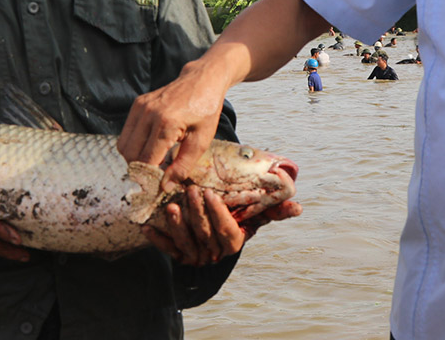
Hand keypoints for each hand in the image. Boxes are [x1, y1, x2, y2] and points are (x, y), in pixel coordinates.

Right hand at [118, 60, 230, 190]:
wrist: (203, 80)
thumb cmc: (205, 110)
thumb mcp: (201, 142)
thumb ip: (182, 166)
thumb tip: (165, 187)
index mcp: (166, 124)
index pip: (146, 161)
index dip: (150, 178)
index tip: (158, 186)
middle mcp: (149, 114)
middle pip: (130, 155)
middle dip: (140, 169)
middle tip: (156, 174)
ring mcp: (140, 107)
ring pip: (123, 145)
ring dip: (135, 158)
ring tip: (154, 160)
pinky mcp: (137, 104)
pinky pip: (126, 132)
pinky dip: (134, 144)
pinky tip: (151, 145)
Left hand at [142, 186, 302, 265]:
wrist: (216, 219)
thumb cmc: (237, 213)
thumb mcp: (256, 212)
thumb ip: (275, 209)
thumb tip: (297, 207)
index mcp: (234, 242)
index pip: (227, 231)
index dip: (218, 215)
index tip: (211, 194)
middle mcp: (214, 252)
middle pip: (204, 234)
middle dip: (196, 213)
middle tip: (190, 191)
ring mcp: (195, 254)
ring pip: (186, 242)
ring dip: (177, 226)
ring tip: (171, 207)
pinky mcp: (178, 253)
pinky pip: (167, 249)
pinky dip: (157, 239)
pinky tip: (147, 227)